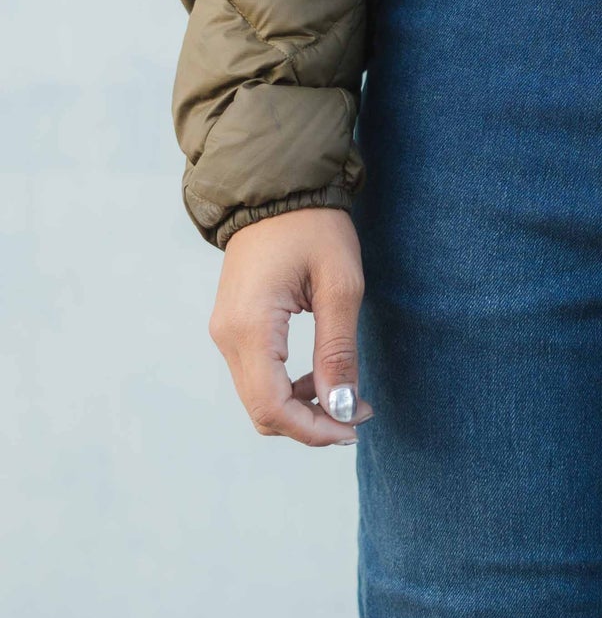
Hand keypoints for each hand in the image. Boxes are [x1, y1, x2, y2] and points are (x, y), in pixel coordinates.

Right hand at [210, 208, 371, 446]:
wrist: (279, 188)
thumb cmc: (314, 228)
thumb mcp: (340, 286)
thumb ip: (338, 350)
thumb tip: (341, 407)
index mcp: (251, 327)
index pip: (272, 407)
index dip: (314, 430)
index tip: (354, 426)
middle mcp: (227, 336)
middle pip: (262, 411)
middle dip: (311, 424)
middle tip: (359, 412)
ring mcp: (226, 332)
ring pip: (259, 397)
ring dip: (302, 408)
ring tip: (348, 395)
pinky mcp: (234, 327)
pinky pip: (258, 375)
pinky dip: (290, 388)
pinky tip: (324, 375)